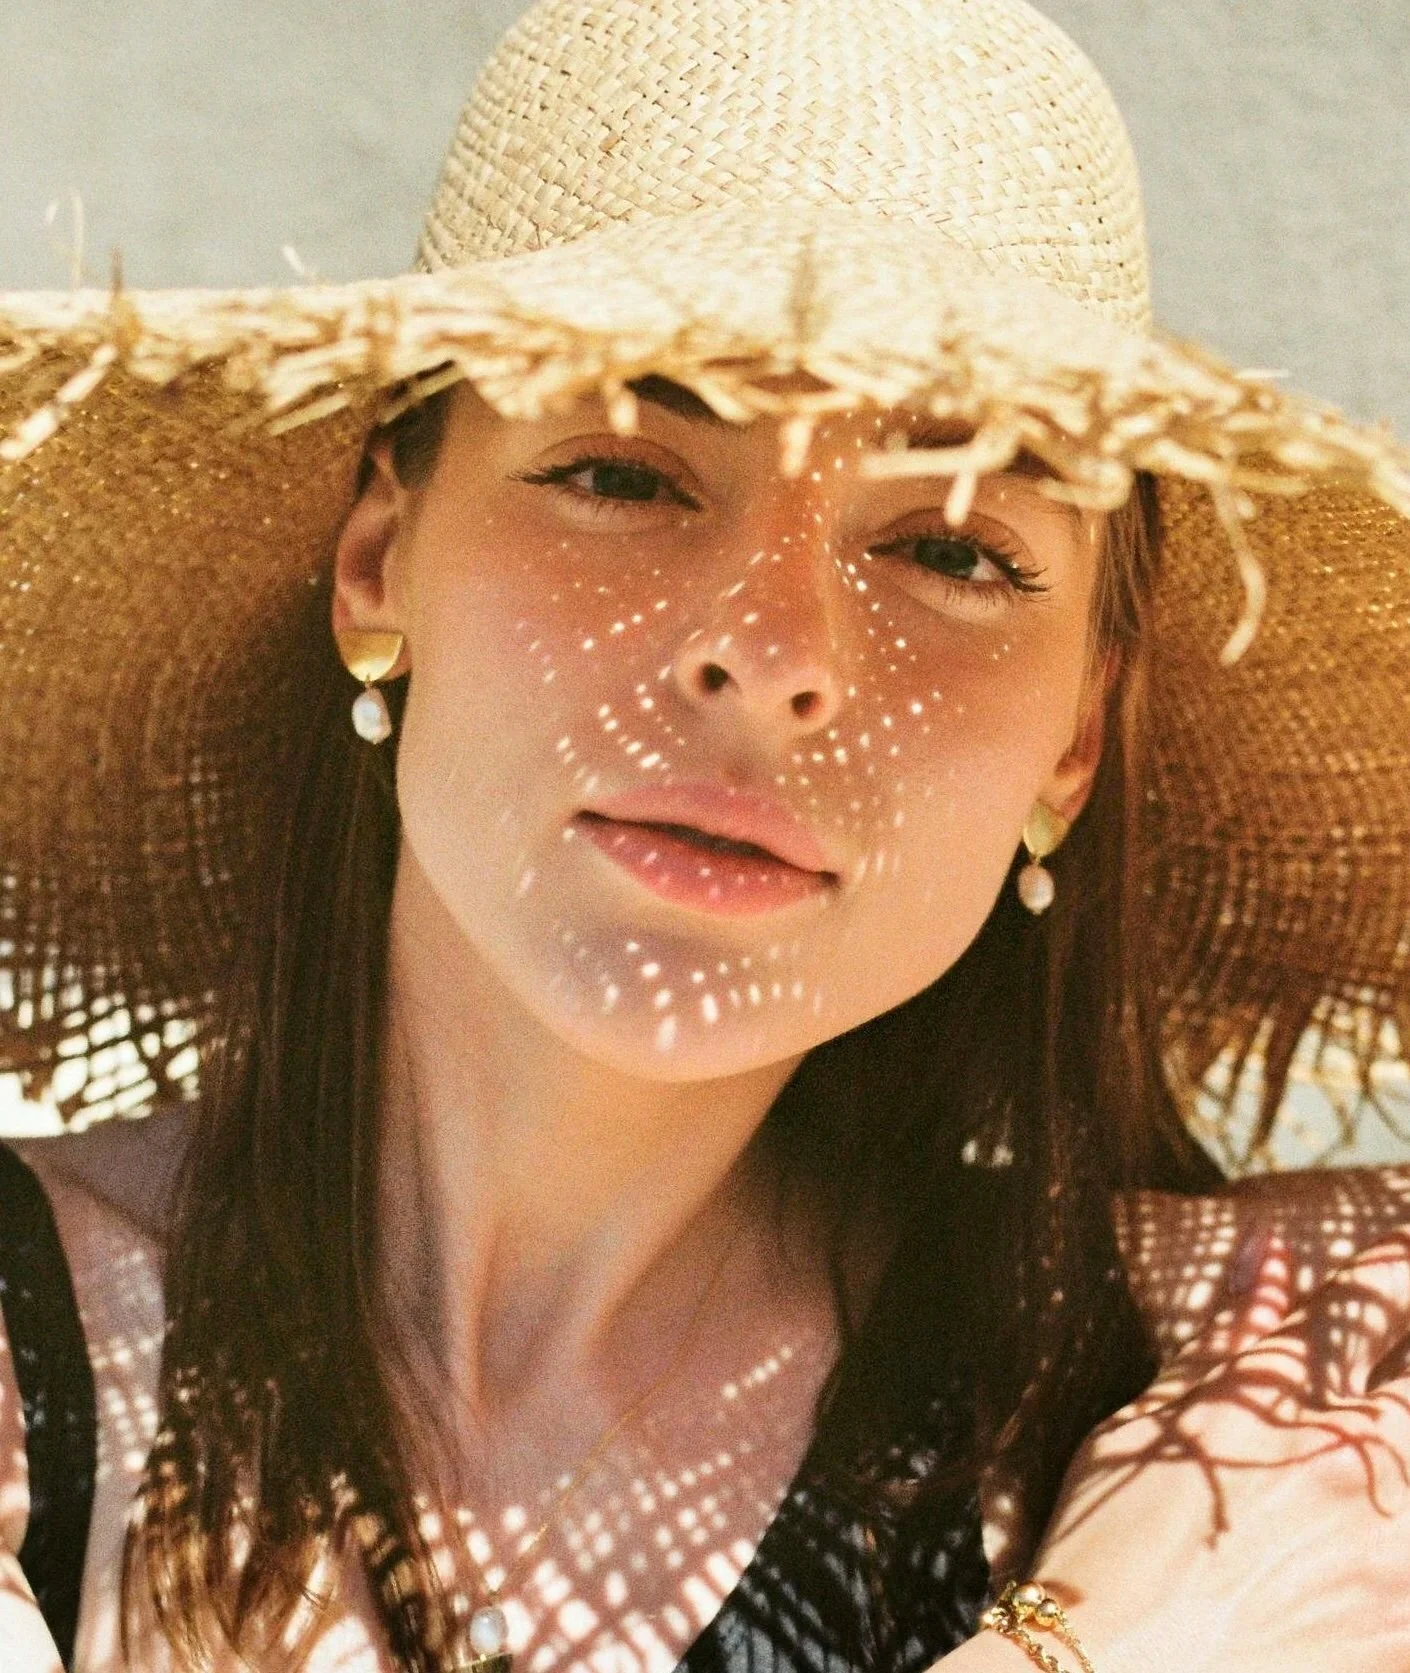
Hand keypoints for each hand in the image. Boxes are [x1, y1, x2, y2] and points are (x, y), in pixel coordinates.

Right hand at [1027, 1230, 1409, 1672]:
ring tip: (1353, 1463)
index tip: (1399, 1260)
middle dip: (1407, 1334)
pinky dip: (1397, 1523)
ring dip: (1400, 1431)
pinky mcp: (1408, 1634)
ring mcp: (1397, 1560)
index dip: (1395, 1267)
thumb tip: (1270, 1250)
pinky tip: (1368, 1532)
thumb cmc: (1111, 1545)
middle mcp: (1353, 1467)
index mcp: (1277, 1404)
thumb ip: (1229, 1336)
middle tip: (1384, 1372)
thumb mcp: (1152, 1424)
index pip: (1369, 1298)